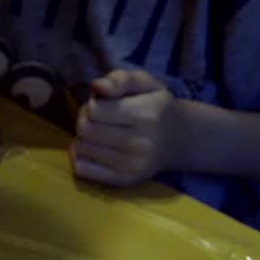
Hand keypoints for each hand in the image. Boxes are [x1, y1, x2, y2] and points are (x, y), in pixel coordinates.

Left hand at [72, 69, 185, 185]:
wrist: (179, 139)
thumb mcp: (145, 83)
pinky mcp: (123, 181)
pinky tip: (93, 148)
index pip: (95, 110)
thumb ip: (120, 79)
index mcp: (147, 115)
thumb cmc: (156, 107)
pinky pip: (81, 169)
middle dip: (84, 119)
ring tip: (98, 132)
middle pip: (85, 130)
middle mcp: (141, 143)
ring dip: (82, 138)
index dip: (92, 104)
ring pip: (81, 149)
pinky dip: (80, 156)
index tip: (102, 104)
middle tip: (96, 118)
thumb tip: (96, 86)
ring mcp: (132, 166)